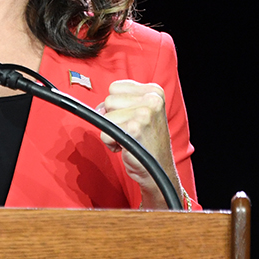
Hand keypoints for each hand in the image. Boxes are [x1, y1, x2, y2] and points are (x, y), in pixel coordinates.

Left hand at [97, 79, 180, 208]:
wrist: (159, 171)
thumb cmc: (147, 142)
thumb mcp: (141, 112)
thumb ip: (120, 101)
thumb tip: (99, 107)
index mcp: (155, 91)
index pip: (115, 87)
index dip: (117, 106)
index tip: (131, 118)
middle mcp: (152, 99)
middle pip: (109, 100)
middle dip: (114, 118)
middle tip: (130, 131)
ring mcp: (144, 114)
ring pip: (105, 115)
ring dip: (112, 131)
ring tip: (129, 139)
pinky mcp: (134, 129)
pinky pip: (104, 132)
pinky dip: (110, 142)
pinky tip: (125, 147)